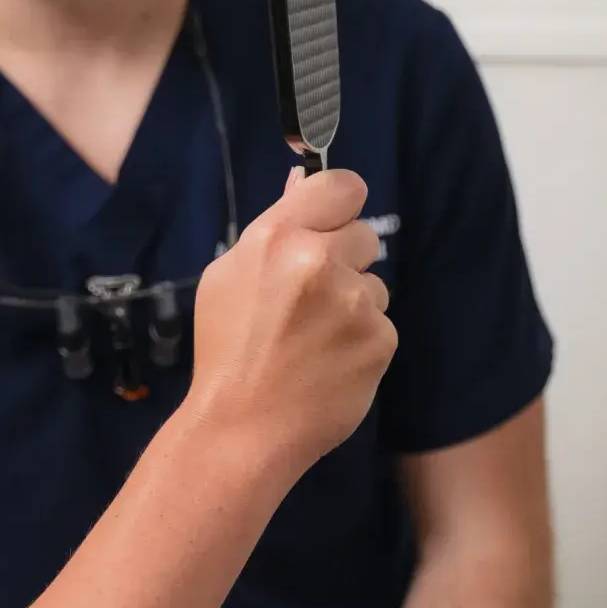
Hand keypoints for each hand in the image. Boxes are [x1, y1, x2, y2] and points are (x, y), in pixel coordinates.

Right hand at [189, 167, 396, 480]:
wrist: (241, 427)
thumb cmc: (227, 351)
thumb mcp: (228, 278)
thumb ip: (272, 230)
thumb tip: (301, 180)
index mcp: (276, 238)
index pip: (340, 185)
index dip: (340, 204)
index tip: (333, 221)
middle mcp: (318, 261)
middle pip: (364, 235)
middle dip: (344, 261)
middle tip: (310, 300)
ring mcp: (353, 301)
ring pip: (373, 285)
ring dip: (353, 306)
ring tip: (312, 341)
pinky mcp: (379, 339)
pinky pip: (379, 325)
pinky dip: (360, 343)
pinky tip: (327, 364)